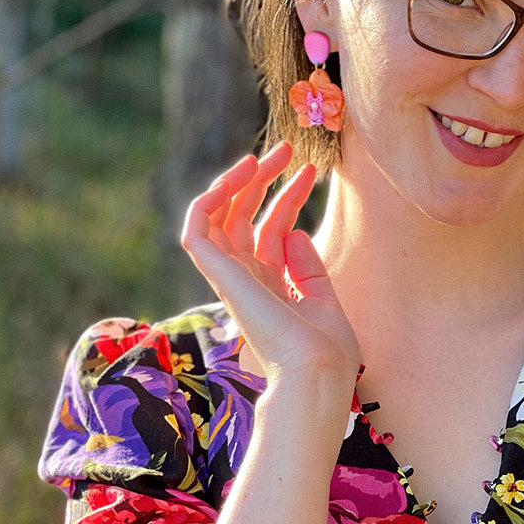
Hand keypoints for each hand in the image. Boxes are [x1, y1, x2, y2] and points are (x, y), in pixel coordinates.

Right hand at [181, 143, 359, 391]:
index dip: (289, 197)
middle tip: (286, 150)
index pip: (271, 231)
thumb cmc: (327, 352)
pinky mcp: (220, 277)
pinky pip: (196, 232)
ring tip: (262, 156)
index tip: (312, 171)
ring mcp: (231, 280)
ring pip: (217, 219)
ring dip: (234, 183)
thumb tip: (294, 230)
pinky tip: (230, 178)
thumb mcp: (324, 300)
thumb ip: (308, 269)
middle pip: (243, 218)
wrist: (316, 373)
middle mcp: (247, 282)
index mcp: (271, 289)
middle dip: (262, 181)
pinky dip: (205, 203)